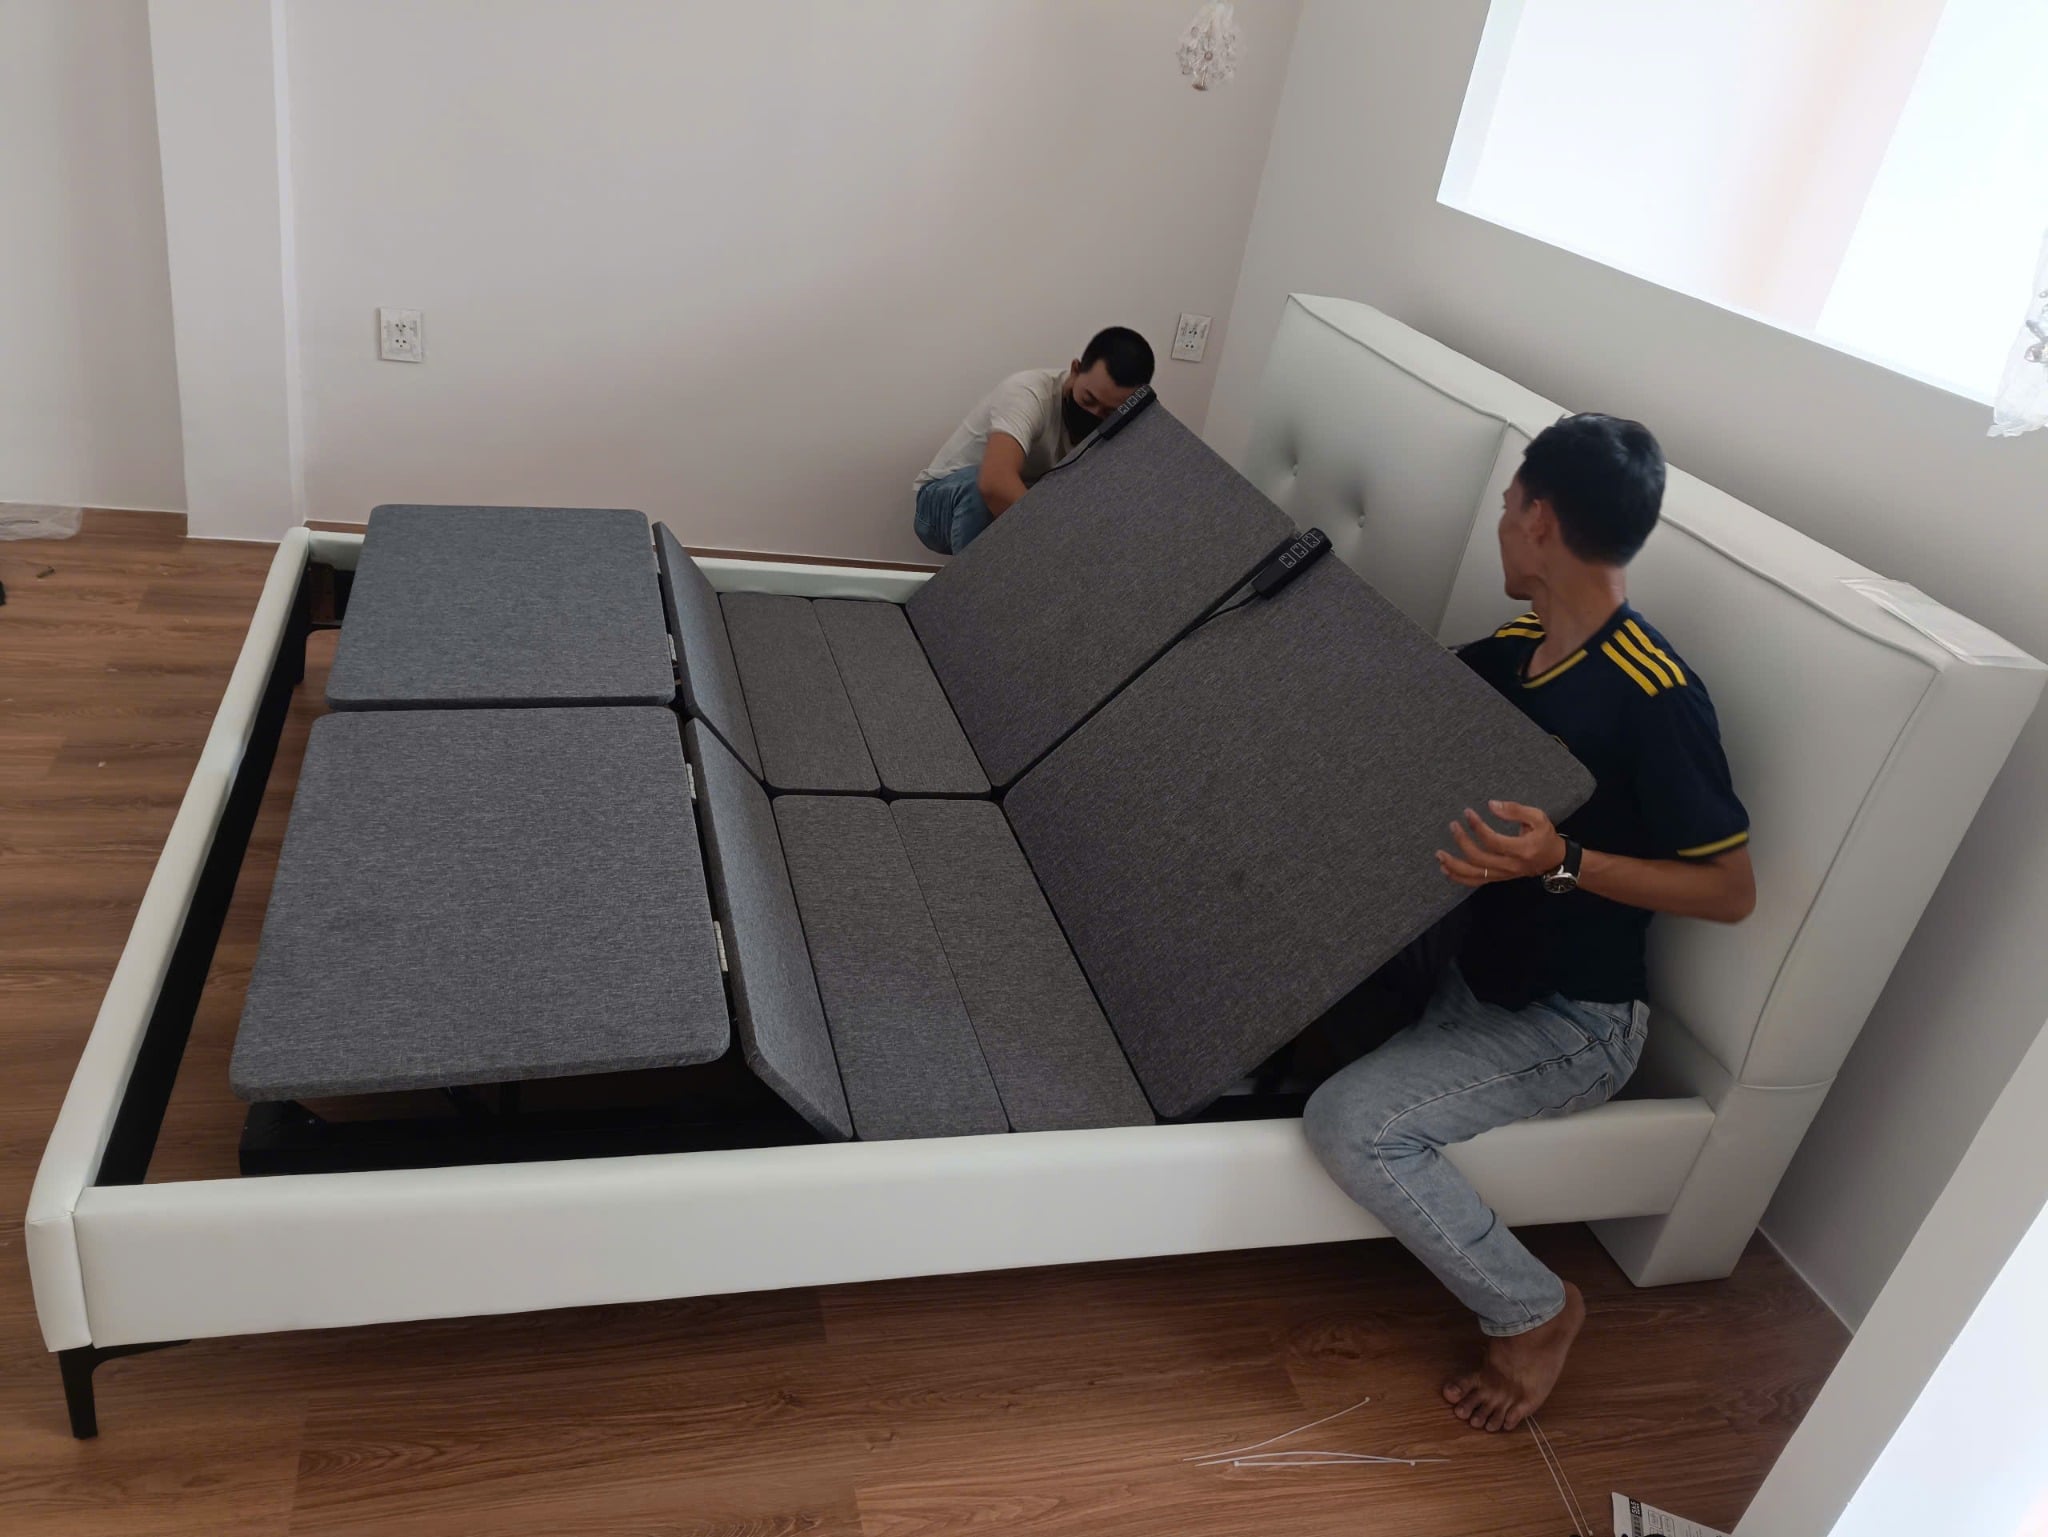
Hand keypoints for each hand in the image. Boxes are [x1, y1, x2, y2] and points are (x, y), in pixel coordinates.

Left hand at [1436, 801, 1566, 889]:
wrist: (1555, 861)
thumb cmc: (1545, 836)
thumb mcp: (1538, 818)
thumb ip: (1515, 810)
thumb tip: (1491, 805)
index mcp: (1521, 850)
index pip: (1493, 841)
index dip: (1477, 827)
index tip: (1467, 813)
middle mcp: (1510, 865)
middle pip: (1479, 858)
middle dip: (1462, 842)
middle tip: (1452, 826)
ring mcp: (1503, 874)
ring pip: (1475, 875)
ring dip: (1454, 866)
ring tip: (1439, 855)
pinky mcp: (1499, 878)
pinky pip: (1476, 881)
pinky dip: (1459, 877)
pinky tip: (1446, 869)